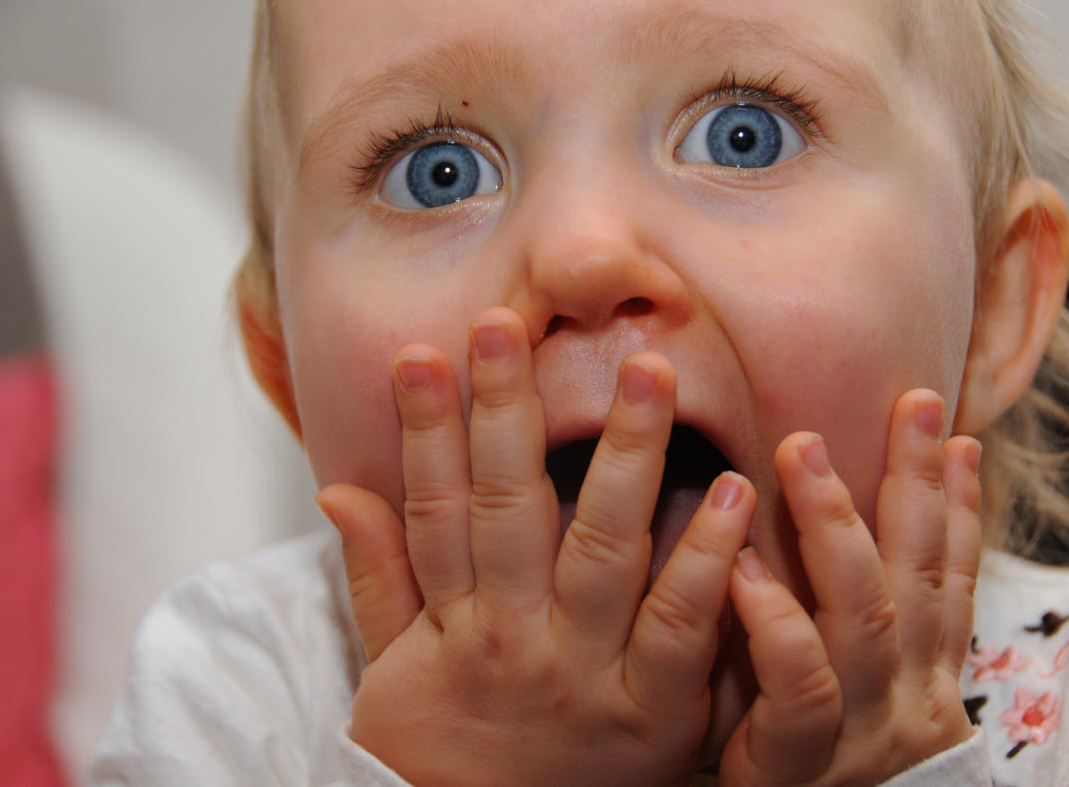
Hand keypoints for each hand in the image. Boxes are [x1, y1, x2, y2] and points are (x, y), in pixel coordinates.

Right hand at [318, 307, 755, 786]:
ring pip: (603, 549)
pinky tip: (732, 495)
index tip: (422, 354)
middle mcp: (516, 639)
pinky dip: (705, 561)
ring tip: (649, 374)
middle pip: (510, 509)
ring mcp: (588, 674)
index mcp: (454, 627)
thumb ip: (377, 579)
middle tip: (514, 325)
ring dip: (627, 457)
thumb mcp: (394, 674)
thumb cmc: (448, 759)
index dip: (423, 430)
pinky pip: (681, 626)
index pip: (433, 509)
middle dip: (510, 412)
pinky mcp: (656, 712)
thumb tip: (335, 489)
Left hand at [718, 390, 983, 786]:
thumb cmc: (808, 751)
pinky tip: (742, 565)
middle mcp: (904, 698)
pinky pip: (797, 688)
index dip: (959, 504)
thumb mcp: (850, 681)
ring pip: (862, 617)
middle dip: (913, 484)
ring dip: (835, 525)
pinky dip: (776, 621)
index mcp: (920, 675)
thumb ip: (849, 611)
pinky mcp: (794, 765)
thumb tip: (847, 517)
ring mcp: (858, 732)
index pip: (948, 576)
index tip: (953, 432)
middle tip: (904, 404)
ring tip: (800, 449)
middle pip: (916, 576)